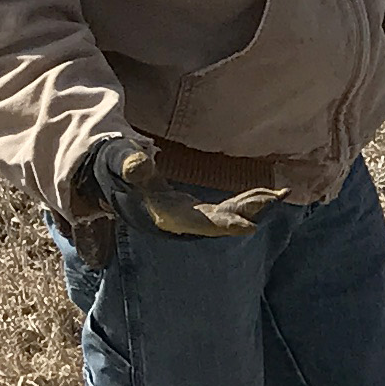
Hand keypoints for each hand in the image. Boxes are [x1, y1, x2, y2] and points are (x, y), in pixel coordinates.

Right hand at [75, 132, 283, 242]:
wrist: (106, 177)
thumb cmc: (112, 165)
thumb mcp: (115, 159)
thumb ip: (126, 162)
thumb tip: (140, 164)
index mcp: (160, 213)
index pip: (196, 222)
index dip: (222, 225)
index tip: (248, 226)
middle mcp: (179, 220)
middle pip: (217, 221)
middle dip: (246, 212)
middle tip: (274, 198)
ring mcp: (189, 216)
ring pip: (226, 215)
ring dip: (252, 206)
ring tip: (279, 193)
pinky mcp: (196, 209)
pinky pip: (227, 207)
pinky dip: (248, 201)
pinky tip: (270, 193)